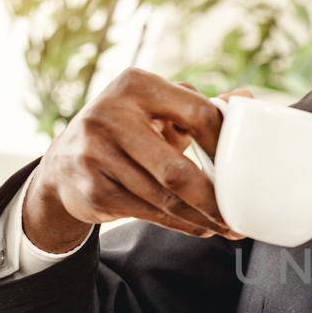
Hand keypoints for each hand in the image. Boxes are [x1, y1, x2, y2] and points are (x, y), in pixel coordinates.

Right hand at [23, 67, 249, 250]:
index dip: (225, 143)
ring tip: (226, 226)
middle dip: (214, 198)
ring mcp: (96, 155)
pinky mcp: (92, 190)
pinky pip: (149, 214)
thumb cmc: (127, 132)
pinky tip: (200, 227)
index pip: (197, 113)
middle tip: (239, 213)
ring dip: (202, 218)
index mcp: (136, 85)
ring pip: (165, 198)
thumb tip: (247, 99)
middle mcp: (110, 115)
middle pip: (178, 170)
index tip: (243, 165)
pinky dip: (180, 224)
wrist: (63, 164)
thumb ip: (197, 105)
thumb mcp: (156, 109)